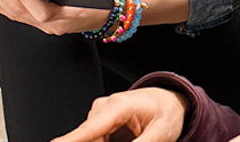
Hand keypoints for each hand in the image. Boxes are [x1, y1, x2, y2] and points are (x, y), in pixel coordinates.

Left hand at [0, 0, 109, 34]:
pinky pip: (16, 16)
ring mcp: (45, 27)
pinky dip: (1, 4)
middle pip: (21, 11)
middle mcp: (53, 25)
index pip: (42, 12)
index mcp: (68, 16)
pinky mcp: (40, 25)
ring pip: (15, 15)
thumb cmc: (102, 0)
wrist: (107, 16)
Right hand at [51, 87, 188, 141]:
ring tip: (132, 135)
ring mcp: (100, 115)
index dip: (70, 140)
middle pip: (89, 139)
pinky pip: (95, 140)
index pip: (89, 128)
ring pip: (91, 140)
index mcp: (120, 106)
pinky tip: (126, 138)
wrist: (169, 101)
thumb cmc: (166, 112)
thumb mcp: (160, 135)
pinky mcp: (100, 123)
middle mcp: (105, 108)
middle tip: (127, 139)